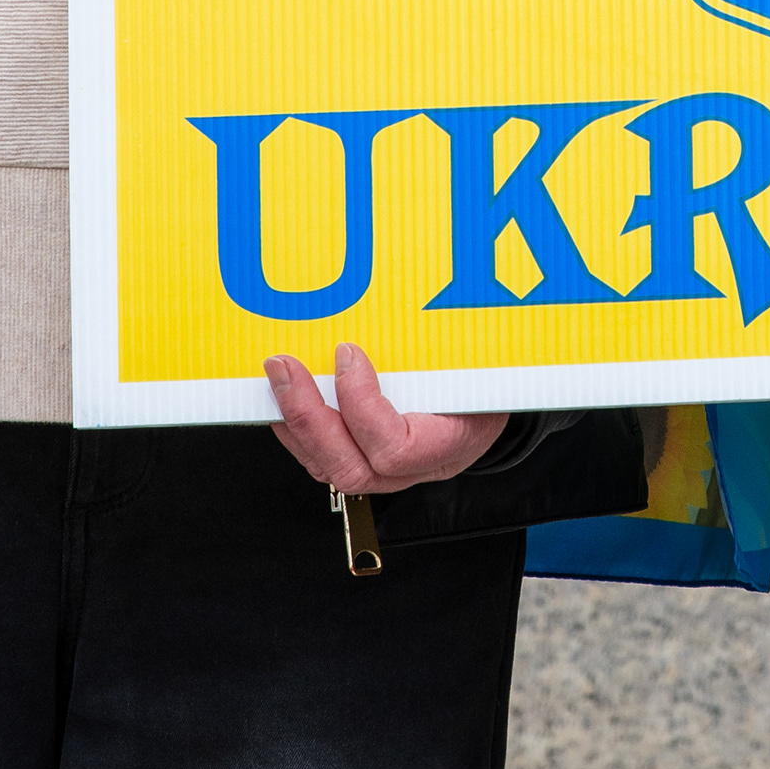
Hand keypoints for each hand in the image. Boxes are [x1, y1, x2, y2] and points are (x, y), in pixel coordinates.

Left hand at [265, 342, 507, 492]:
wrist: (492, 405)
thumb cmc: (487, 378)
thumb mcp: (480, 358)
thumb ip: (447, 340)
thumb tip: (405, 293)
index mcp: (448, 444)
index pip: (393, 448)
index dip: (361, 405)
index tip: (347, 353)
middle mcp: (413, 470)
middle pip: (350, 468)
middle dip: (309, 416)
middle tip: (284, 368)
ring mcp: (386, 474)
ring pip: (329, 468)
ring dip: (294, 422)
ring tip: (277, 378)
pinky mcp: (364, 462)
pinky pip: (322, 458)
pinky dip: (296, 428)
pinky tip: (283, 396)